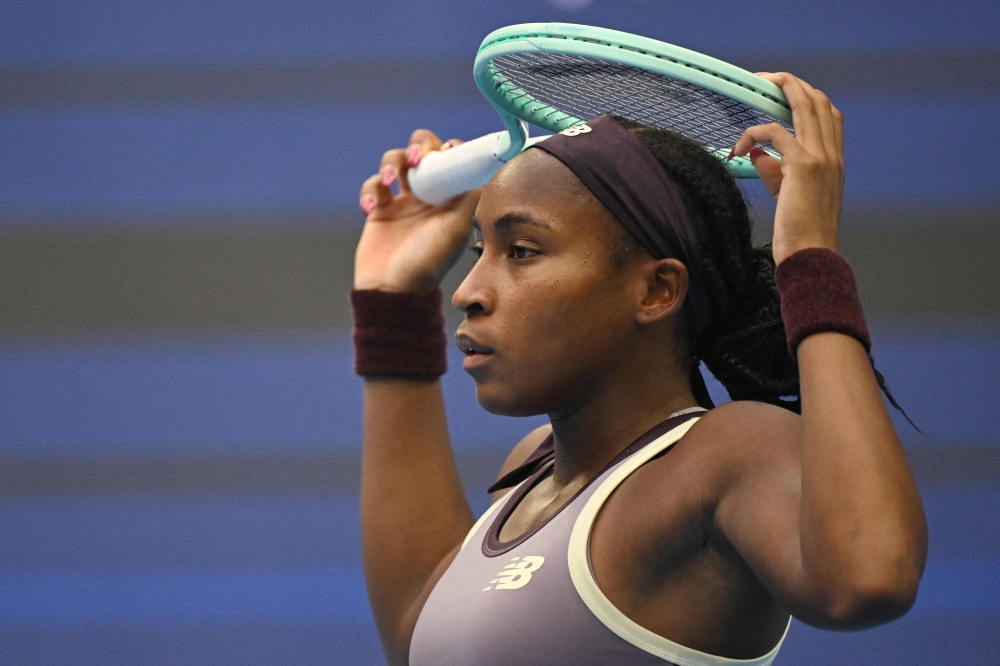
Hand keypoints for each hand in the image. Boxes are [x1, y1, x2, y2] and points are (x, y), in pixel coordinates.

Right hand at [354, 130, 480, 290]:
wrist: (393, 289)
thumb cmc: (428, 262)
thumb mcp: (457, 228)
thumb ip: (470, 196)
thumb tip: (482, 168)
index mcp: (451, 197)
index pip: (453, 160)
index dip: (450, 149)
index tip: (447, 150)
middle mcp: (429, 195)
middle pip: (423, 150)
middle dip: (418, 146)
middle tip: (417, 159)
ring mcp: (403, 200)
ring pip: (396, 161)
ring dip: (391, 162)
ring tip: (390, 181)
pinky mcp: (379, 208)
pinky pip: (374, 184)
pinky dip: (370, 189)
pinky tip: (371, 207)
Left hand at [731, 73, 843, 264]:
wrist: (811, 256)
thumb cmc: (800, 233)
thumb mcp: (788, 196)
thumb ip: (776, 172)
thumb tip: (757, 155)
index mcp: (834, 161)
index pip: (828, 114)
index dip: (807, 96)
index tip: (782, 93)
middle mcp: (832, 154)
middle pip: (817, 101)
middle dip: (791, 82)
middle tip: (765, 77)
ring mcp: (822, 157)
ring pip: (803, 105)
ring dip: (779, 88)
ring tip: (756, 85)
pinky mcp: (804, 166)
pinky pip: (775, 132)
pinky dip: (753, 133)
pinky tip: (738, 148)